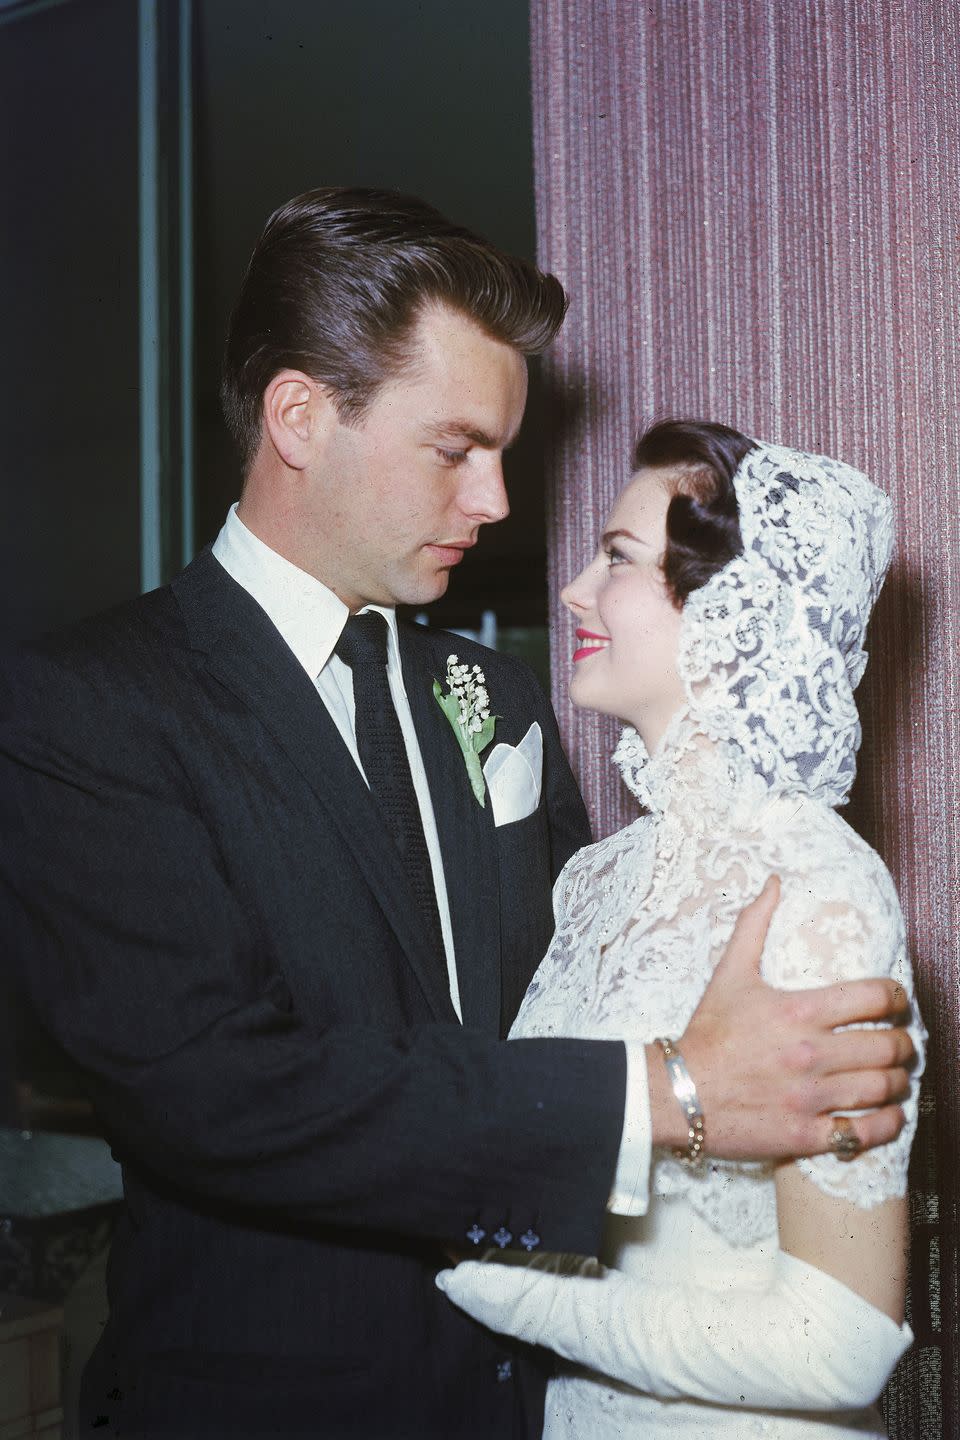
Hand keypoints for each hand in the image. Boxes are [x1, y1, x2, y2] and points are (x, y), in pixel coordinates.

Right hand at [656, 878, 913, 1159]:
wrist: (676, 1093)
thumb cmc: (706, 1033)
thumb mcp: (729, 974)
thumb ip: (754, 926)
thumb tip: (773, 883)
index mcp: (798, 1010)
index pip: (874, 997)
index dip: (897, 998)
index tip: (898, 1003)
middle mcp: (809, 1053)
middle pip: (887, 1046)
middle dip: (903, 1044)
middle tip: (901, 1043)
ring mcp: (809, 1097)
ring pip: (881, 1088)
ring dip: (898, 1082)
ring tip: (896, 1077)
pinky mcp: (804, 1134)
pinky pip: (863, 1132)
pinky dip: (886, 1124)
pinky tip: (887, 1115)